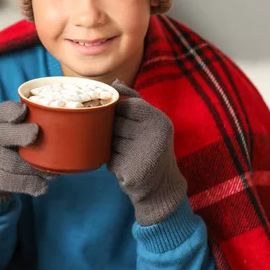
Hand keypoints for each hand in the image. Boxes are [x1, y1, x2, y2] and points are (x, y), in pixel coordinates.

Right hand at [0, 101, 55, 202]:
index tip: (23, 110)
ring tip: (53, 172)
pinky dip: (28, 185)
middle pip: (3, 135)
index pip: (4, 111)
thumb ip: (34, 116)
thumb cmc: (10, 134)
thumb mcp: (15, 121)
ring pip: (12, 163)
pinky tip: (42, 186)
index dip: (12, 111)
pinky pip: (10, 182)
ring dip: (33, 168)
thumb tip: (64, 117)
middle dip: (20, 134)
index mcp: (0, 117)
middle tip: (35, 133)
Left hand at [108, 80, 186, 225]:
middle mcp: (153, 136)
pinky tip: (125, 164)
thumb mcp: (151, 121)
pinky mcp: (130, 172)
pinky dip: (111, 160)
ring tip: (127, 152)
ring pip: (110, 140)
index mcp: (159, 120)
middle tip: (125, 138)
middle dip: (114, 129)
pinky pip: (108, 157)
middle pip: (116, 123)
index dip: (117, 110)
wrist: (161, 186)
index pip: (127, 105)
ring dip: (111, 145)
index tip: (119, 117)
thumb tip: (115, 82)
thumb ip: (133, 99)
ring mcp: (142, 154)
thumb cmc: (152, 146)